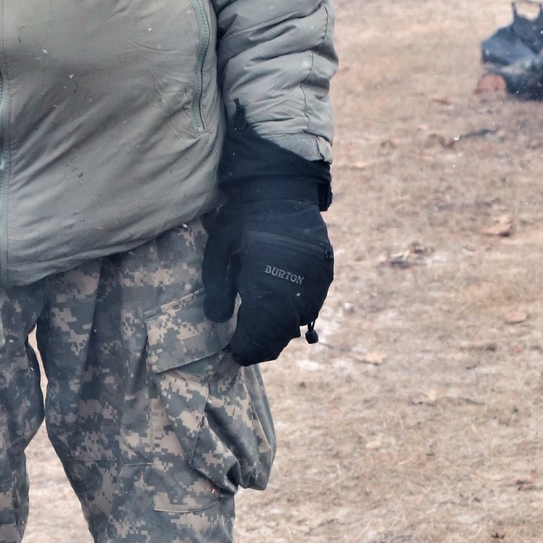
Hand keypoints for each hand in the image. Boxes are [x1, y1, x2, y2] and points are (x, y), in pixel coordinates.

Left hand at [203, 189, 333, 365]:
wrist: (282, 186)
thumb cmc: (242, 218)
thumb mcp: (219, 252)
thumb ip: (217, 290)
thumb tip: (217, 321)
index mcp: (265, 284)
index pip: (257, 334)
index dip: (245, 350)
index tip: (232, 355)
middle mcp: (295, 288)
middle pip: (280, 336)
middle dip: (261, 347)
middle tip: (244, 349)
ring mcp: (315, 283)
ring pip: (297, 323)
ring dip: (278, 331)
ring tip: (259, 329)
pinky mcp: (325, 274)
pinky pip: (311, 307)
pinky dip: (294, 314)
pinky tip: (278, 308)